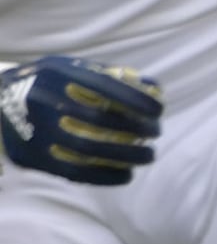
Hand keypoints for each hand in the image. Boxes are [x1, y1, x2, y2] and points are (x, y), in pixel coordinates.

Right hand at [0, 56, 160, 184]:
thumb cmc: (41, 83)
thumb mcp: (65, 67)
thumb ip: (105, 75)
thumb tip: (153, 88)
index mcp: (56, 75)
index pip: (106, 87)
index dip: (137, 100)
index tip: (159, 110)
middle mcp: (45, 101)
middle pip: (101, 120)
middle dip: (138, 130)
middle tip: (156, 133)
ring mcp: (35, 130)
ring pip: (90, 148)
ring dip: (127, 155)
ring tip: (148, 155)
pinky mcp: (30, 155)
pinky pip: (73, 171)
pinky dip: (104, 176)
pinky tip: (125, 175)